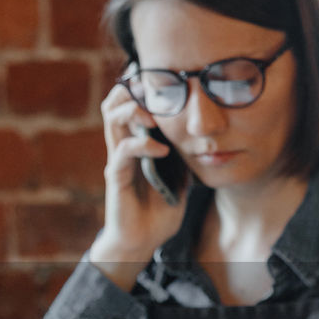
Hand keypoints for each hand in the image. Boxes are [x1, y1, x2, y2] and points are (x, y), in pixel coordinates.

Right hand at [90, 84, 188, 289]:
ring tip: (154, 116)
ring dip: (133, 110)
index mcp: (136, 144)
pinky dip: (143, 145)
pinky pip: (124, 151)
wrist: (140, 242)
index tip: (161, 76)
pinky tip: (161, 151)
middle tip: (154, 89)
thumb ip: (185, 160)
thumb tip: (206, 143)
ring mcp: (117, 160)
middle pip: (114, 103)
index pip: (130, 104)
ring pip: (112, 119)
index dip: (140, 86)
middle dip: (133, 90)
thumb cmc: (157, 213)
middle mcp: (122, 147)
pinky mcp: (116, 176)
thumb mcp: (180, 181)